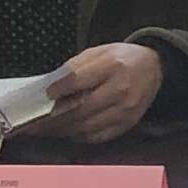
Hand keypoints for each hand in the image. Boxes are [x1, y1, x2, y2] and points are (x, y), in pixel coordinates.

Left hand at [44, 41, 163, 143]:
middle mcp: (121, 89)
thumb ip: (75, 67)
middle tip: (33, 124)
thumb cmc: (122, 58)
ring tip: (44, 130)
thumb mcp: (99, 52)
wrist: (155, 68)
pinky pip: (97, 136)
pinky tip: (66, 132)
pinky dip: (78, 136)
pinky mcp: (127, 124)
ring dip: (62, 130)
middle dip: (52, 118)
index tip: (44, 95)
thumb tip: (51, 88)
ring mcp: (125, 110)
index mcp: (112, 65)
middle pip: (80, 108)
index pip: (78, 79)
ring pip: (86, 126)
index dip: (58, 89)